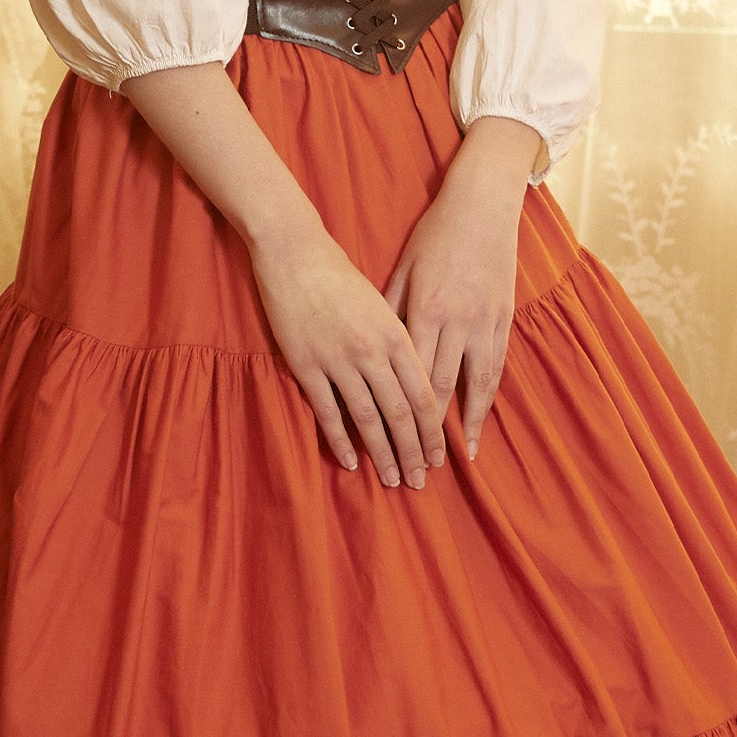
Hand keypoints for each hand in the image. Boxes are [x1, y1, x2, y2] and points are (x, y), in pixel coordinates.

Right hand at [249, 215, 445, 487]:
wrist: (296, 254)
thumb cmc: (342, 277)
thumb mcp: (383, 306)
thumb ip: (398, 344)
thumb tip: (414, 385)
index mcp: (397, 335)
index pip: (423, 395)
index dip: (433, 432)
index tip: (439, 457)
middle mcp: (373, 351)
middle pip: (400, 414)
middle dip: (413, 452)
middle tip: (420, 482)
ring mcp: (339, 360)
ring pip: (368, 419)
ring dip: (383, 454)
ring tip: (394, 480)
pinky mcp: (307, 365)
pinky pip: (329, 412)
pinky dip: (341, 441)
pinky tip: (351, 462)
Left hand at [386, 116, 537, 458]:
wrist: (484, 206)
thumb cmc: (434, 235)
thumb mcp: (401, 270)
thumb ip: (388, 312)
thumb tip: (371, 352)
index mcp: (424, 310)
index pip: (409, 375)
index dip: (399, 414)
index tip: (388, 443)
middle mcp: (457, 322)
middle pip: (440, 390)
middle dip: (429, 433)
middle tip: (420, 469)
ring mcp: (485, 322)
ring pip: (475, 385)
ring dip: (466, 425)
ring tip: (459, 459)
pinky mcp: (505, 318)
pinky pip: (496, 367)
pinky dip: (488, 398)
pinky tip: (481, 420)